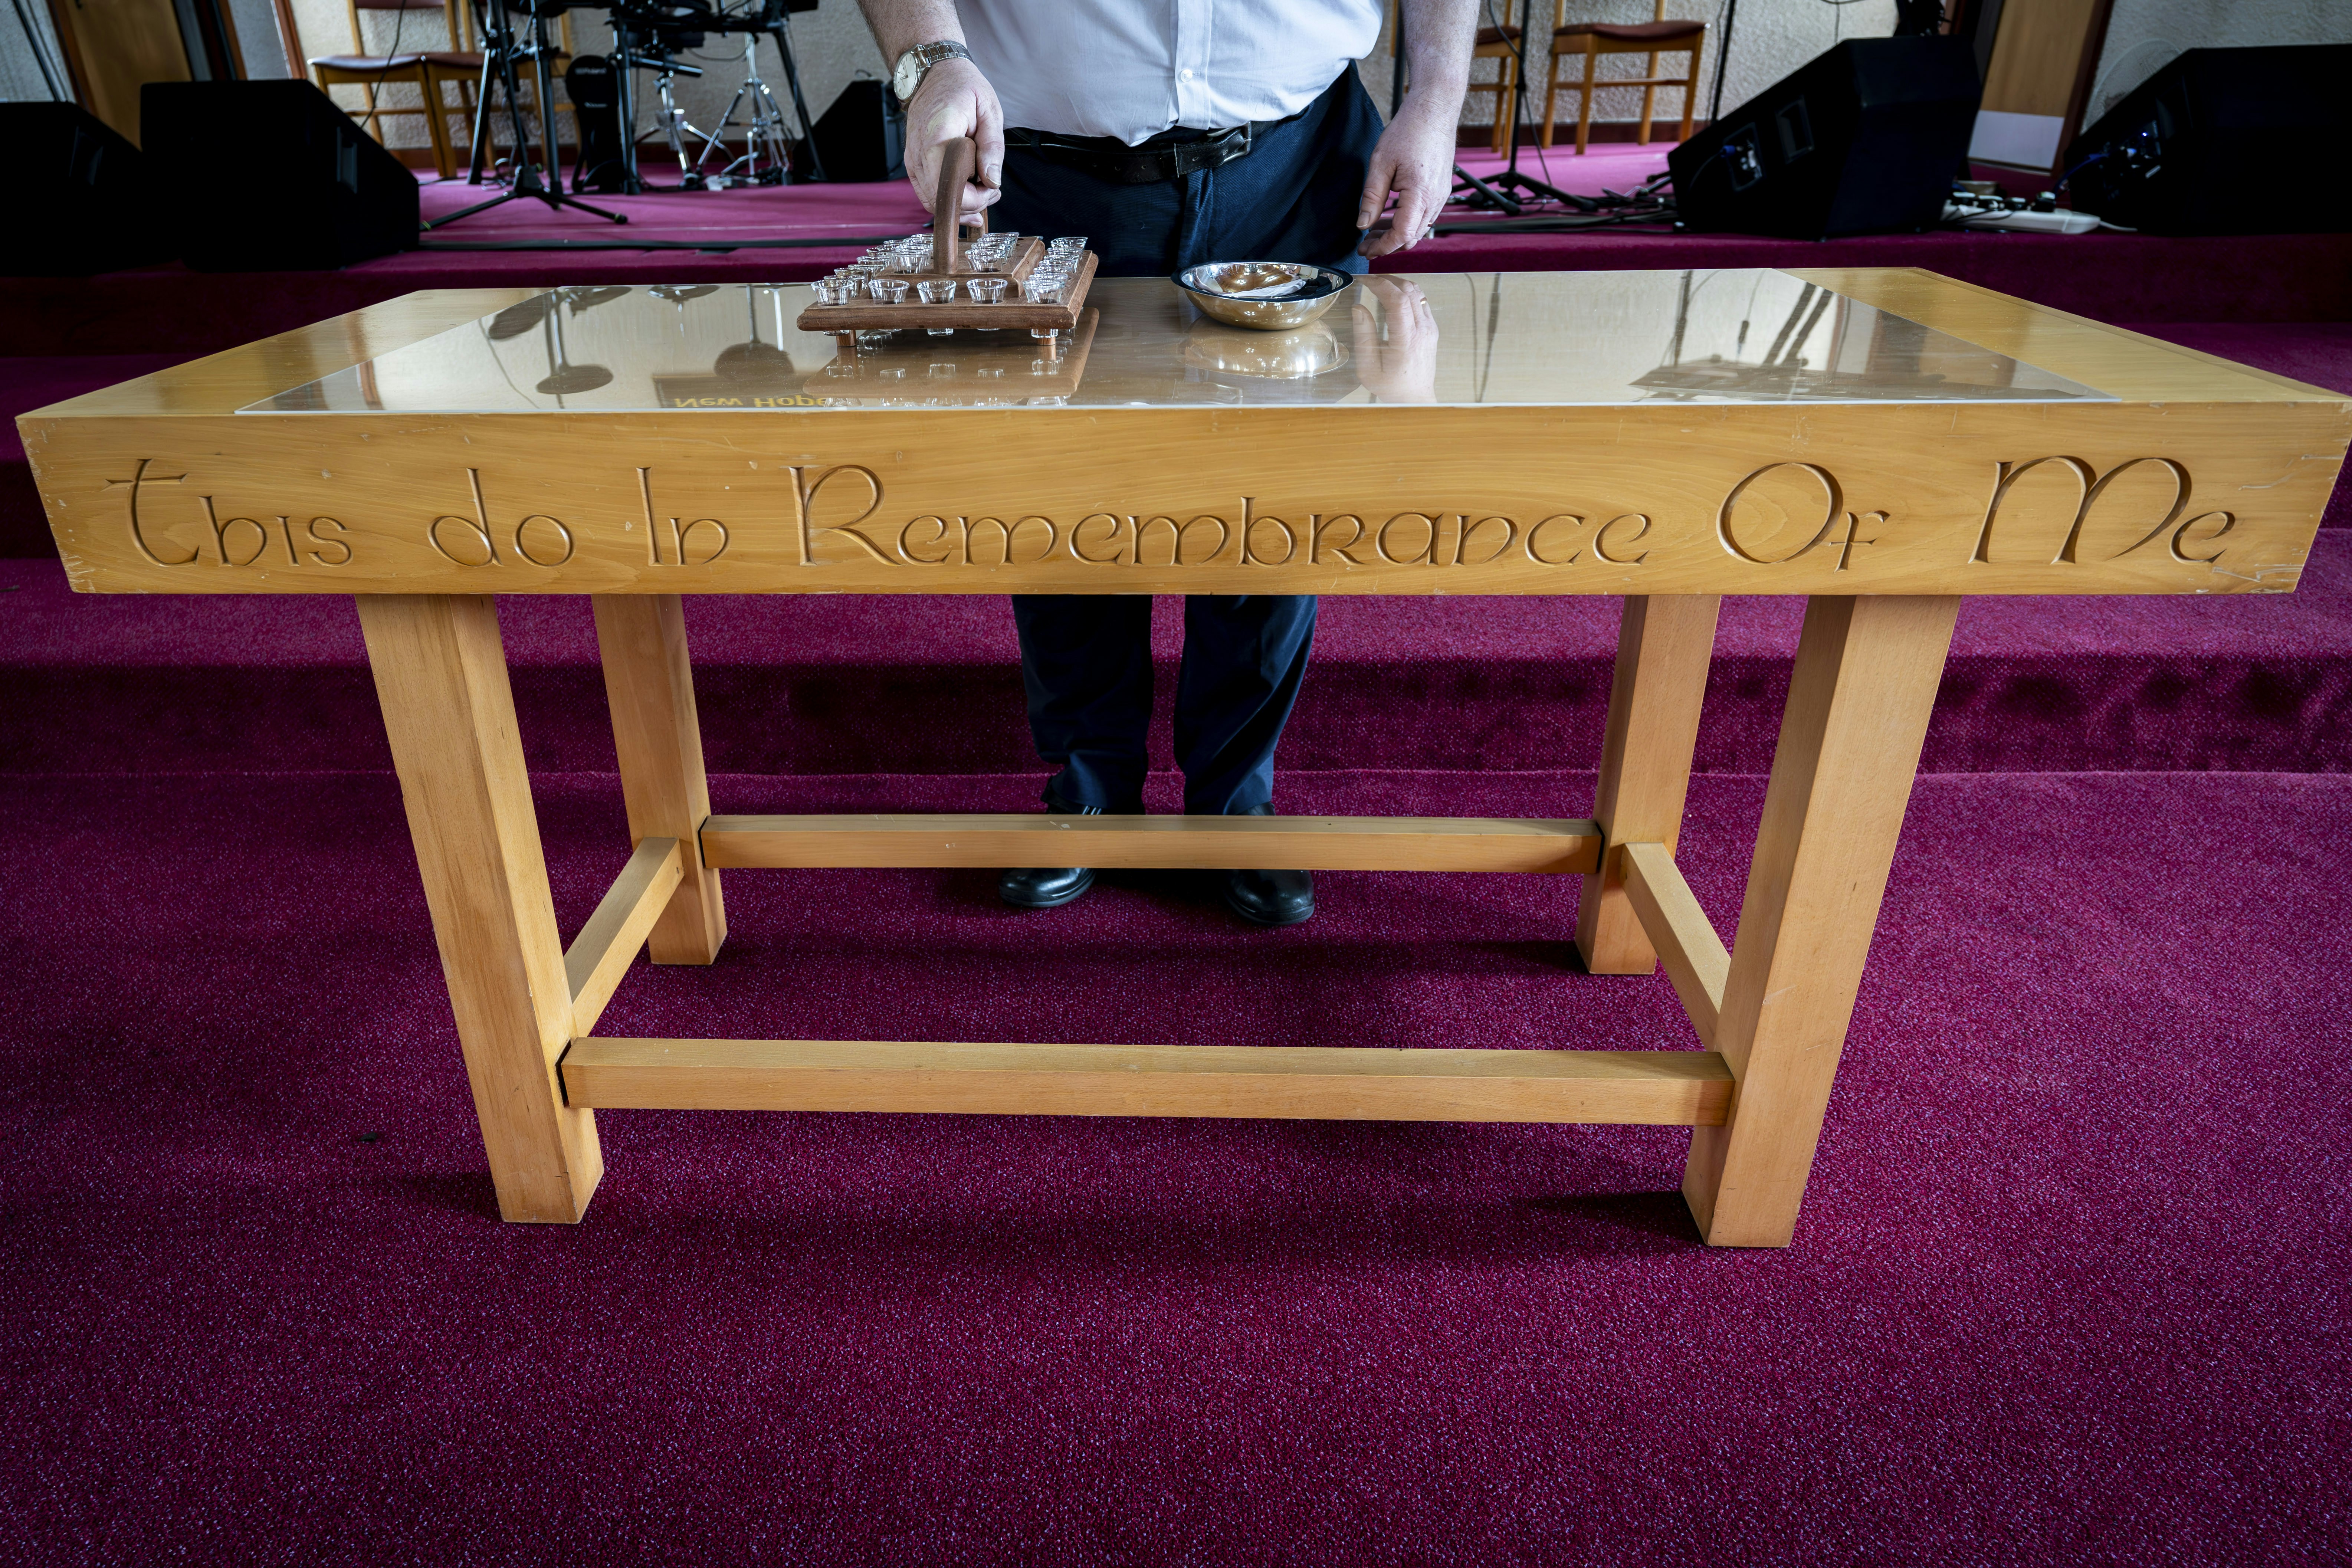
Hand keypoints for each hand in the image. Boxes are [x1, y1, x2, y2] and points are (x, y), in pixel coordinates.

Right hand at [903, 57, 1003, 221]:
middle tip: (992, 189)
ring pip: (932, 202)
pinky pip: (927, 193)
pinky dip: (947, 199)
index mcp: (938, 138)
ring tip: (983, 190)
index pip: (951, 189)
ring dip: (960, 205)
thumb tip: (992, 181)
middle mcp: (919, 153)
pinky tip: (967, 192)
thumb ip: (992, 147)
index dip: (975, 198)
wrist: (935, 73)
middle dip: (971, 204)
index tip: (993, 186)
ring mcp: (912, 159)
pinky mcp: (912, 163)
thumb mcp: (989, 111)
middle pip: (941, 200)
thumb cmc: (963, 87)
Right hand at [1350, 276, 1438, 401]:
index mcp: (1406, 340)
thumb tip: (1358, 307)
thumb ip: (1363, 335)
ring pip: (1417, 292)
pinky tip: (1392, 297)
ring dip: (1397, 283)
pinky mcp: (1431, 328)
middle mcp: (1423, 330)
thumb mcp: (1368, 367)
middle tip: (1368, 281)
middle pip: (1409, 290)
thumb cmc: (1390, 386)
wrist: (1414, 398)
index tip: (1363, 281)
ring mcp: (1430, 327)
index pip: (1398, 300)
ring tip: (1378, 285)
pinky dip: (1406, 292)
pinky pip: (1421, 300)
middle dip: (1387, 279)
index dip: (1380, 284)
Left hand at [1356, 96, 1456, 257]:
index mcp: (1420, 193)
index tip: (1365, 249)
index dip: (1382, 247)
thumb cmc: (1408, 131)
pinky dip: (1407, 223)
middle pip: (1411, 237)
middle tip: (1364, 244)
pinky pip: (1425, 217)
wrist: (1434, 111)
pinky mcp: (1442, 190)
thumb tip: (1362, 224)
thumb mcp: (1381, 163)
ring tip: (1373, 232)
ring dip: (1397, 235)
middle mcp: (1435, 199)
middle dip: (1387, 245)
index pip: (1402, 234)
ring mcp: (1442, 196)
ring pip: (1419, 229)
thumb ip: (1372, 197)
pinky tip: (1390, 217)